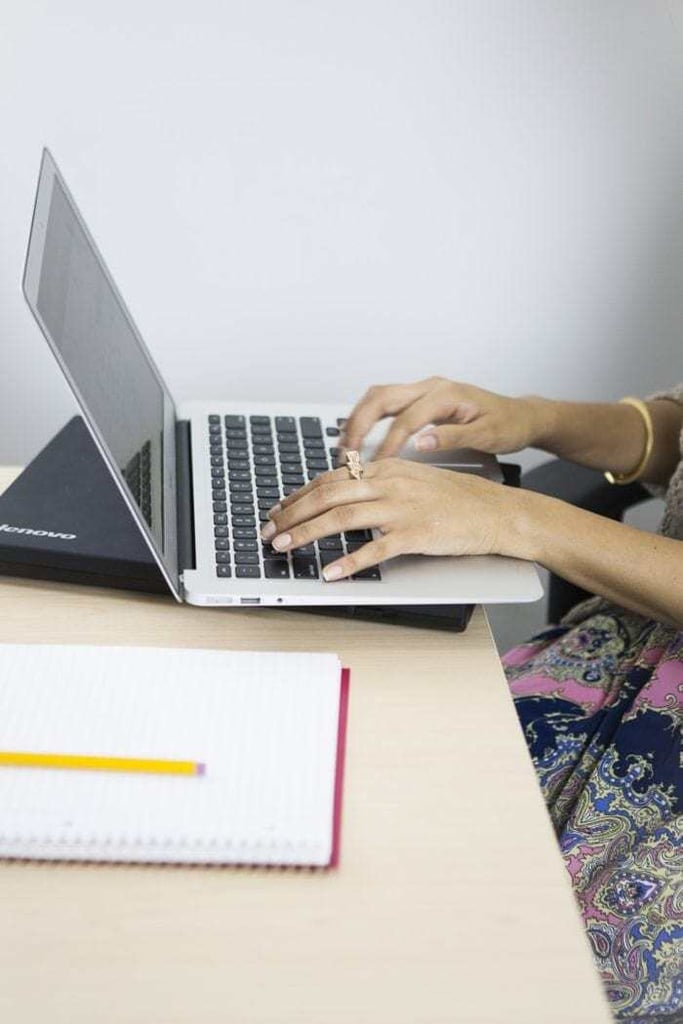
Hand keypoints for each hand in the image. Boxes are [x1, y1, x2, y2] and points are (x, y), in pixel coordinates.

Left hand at [261, 459, 521, 580]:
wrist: (498, 512)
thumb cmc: (458, 500)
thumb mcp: (414, 481)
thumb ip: (379, 484)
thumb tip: (343, 496)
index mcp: (387, 468)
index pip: (330, 478)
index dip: (298, 495)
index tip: (278, 510)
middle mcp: (390, 482)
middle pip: (328, 494)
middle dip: (291, 514)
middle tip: (269, 531)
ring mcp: (403, 507)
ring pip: (342, 516)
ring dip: (307, 533)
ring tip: (285, 547)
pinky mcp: (417, 534)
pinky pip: (375, 548)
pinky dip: (349, 561)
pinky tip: (331, 572)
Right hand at [342, 376, 540, 458]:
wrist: (521, 416)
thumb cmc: (507, 425)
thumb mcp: (486, 435)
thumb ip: (452, 438)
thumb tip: (421, 443)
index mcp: (446, 394)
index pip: (406, 419)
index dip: (387, 444)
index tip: (375, 466)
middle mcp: (431, 386)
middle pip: (381, 397)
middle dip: (359, 425)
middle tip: (346, 453)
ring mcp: (424, 390)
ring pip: (378, 396)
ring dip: (358, 419)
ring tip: (345, 446)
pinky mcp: (422, 399)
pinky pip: (385, 403)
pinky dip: (368, 418)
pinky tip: (359, 438)